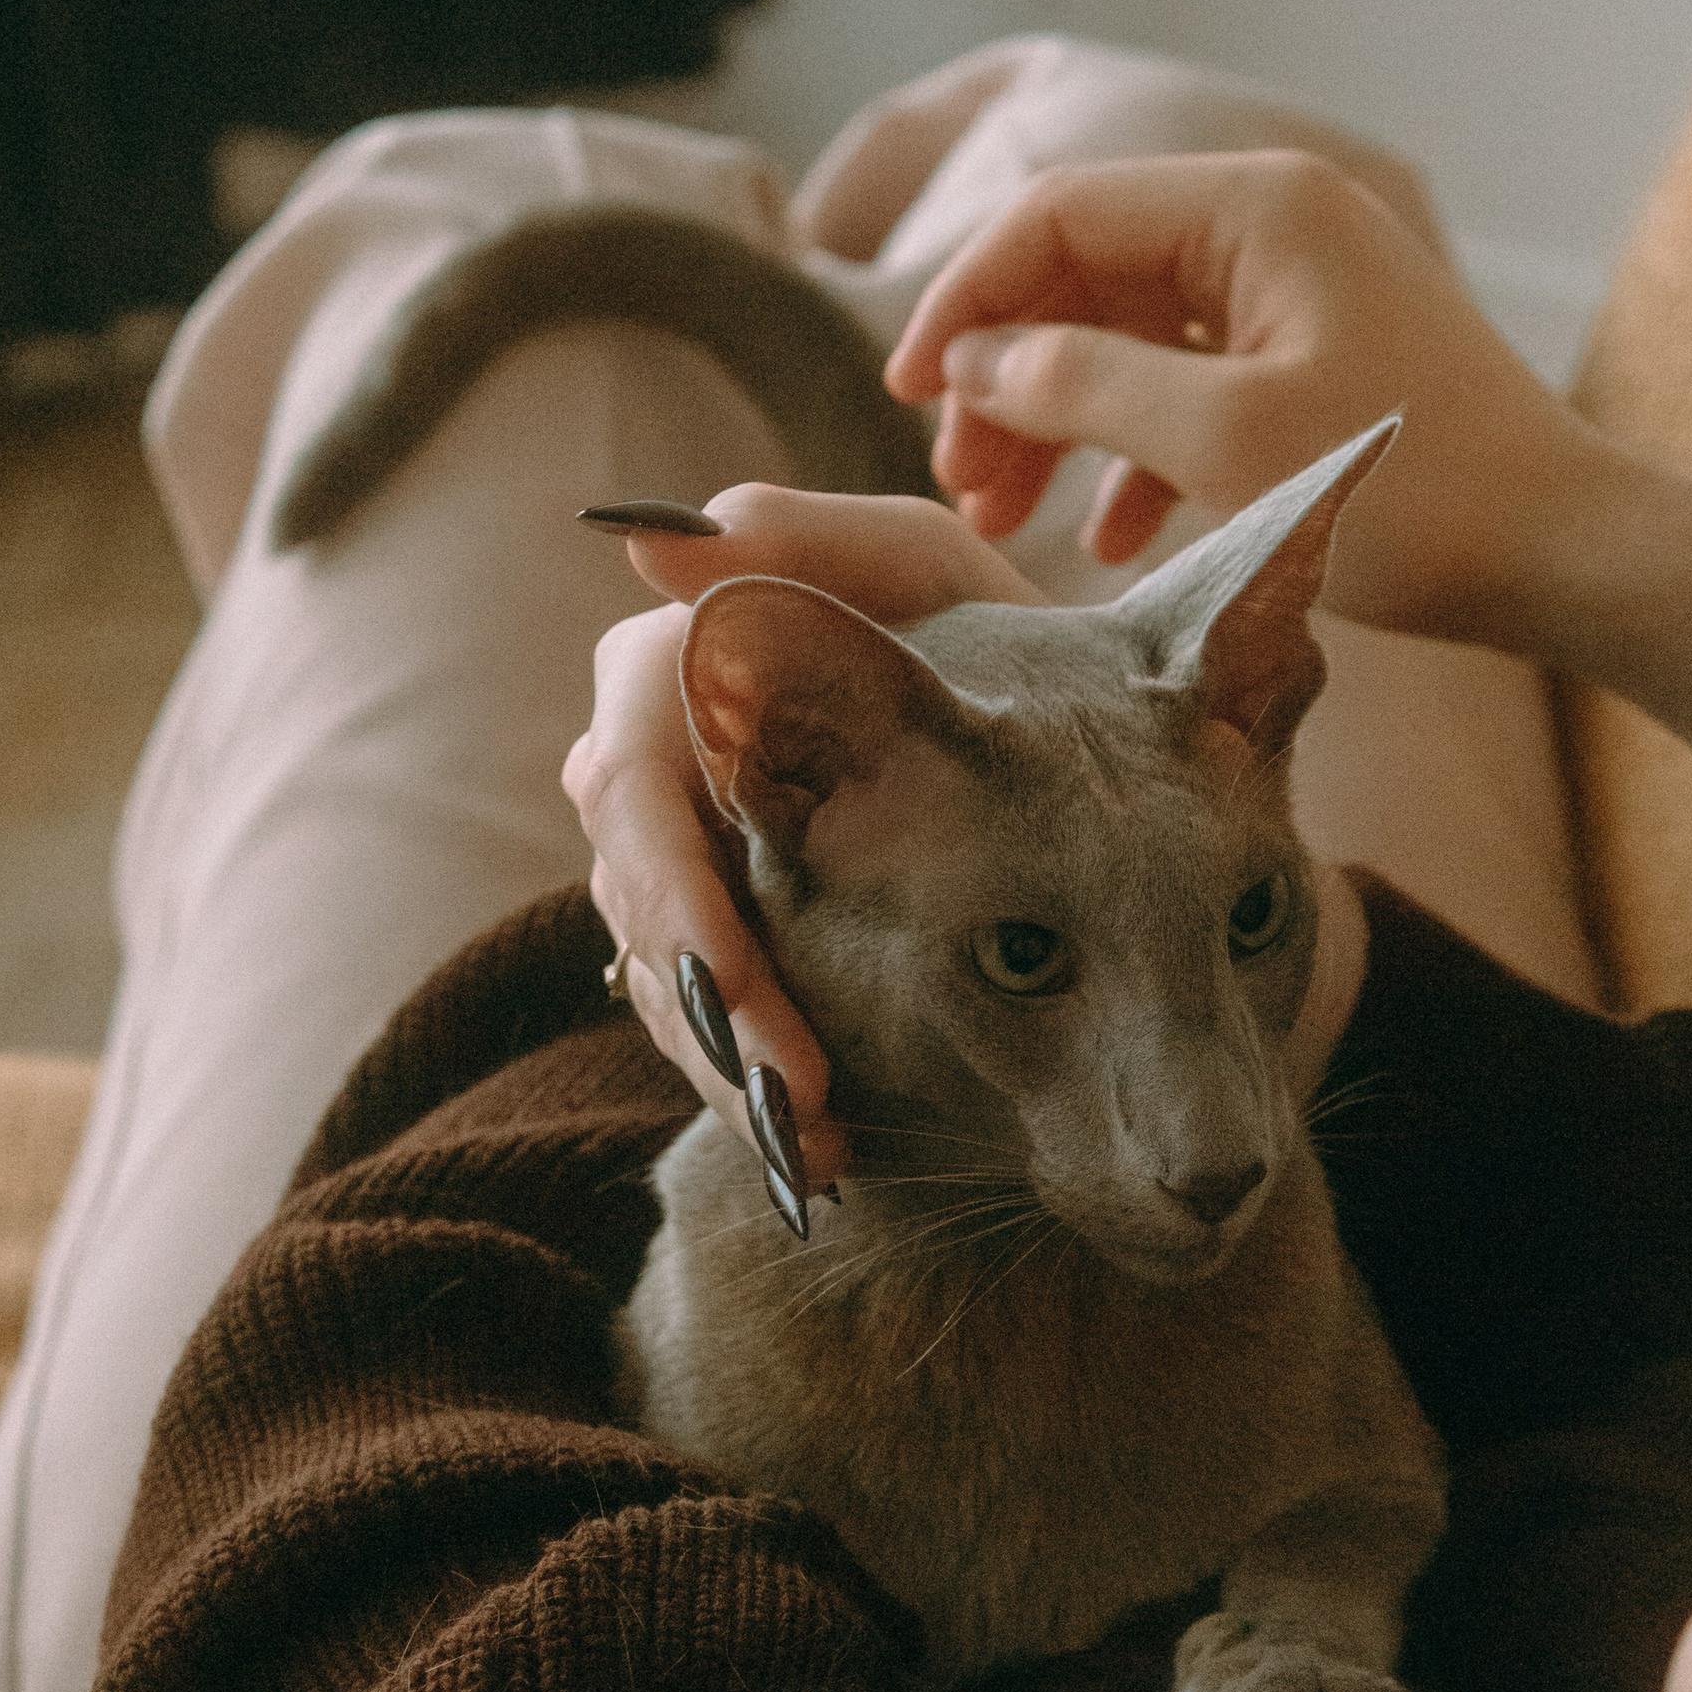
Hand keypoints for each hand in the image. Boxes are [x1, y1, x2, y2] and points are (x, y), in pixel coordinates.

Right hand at [563, 486, 1044, 1178]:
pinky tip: (832, 1152)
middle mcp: (646, 771)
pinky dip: (765, 1091)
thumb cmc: (988, 633)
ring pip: (664, 989)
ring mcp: (674, 866)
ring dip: (738, 1076)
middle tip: (798, 1100)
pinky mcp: (718, 945)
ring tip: (819, 1148)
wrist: (1062, 737)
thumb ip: (813, 539)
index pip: (629, 791)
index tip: (745, 992)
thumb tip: (652, 541)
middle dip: (717, 1018)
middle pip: (637, 912)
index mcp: (668, 673)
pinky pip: (709, 1031)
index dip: (680, 900)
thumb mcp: (925, 572)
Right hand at [885, 151, 1599, 639]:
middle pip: (1089, 276)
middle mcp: (1275, 226)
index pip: (1061, 216)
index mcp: (1256, 207)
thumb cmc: (1414, 496)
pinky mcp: (1316, 361)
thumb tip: (975, 363)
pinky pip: (1191, 385)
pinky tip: (1109, 538)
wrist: (1565, 553)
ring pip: (1131, 338)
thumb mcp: (1223, 443)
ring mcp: (1298, 293)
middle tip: (957, 477)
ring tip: (1005, 515)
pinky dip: (1136, 453)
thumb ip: (1083, 386)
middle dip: (1009, 374)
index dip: (967, 300)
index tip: (908, 395)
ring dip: (1060, 421)